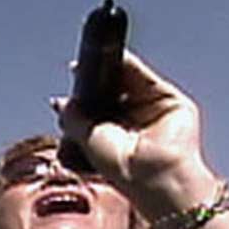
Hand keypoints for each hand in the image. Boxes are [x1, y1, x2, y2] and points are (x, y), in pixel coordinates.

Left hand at [54, 50, 218, 218]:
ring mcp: (150, 110)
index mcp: (109, 134)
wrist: (154, 173)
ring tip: (97, 57)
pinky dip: (130, 64)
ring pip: (129, 80)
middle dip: (97, 77)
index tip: (73, 73)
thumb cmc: (121, 167)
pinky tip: (116, 56)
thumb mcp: (85, 139)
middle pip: (112, 89)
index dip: (85, 90)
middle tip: (83, 65)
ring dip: (113, 67)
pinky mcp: (168, 101)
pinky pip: (145, 76)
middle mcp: (130, 121)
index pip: (96, 105)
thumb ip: (72, 118)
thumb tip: (59, 102)